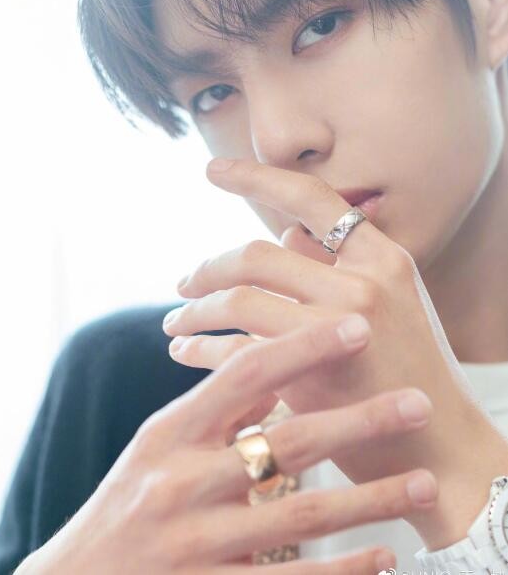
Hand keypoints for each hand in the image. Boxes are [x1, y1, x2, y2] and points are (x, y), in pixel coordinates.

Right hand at [14, 325, 435, 574]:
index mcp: (169, 435)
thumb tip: (277, 368)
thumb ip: (214, 409)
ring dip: (371, 499)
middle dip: (359, 420)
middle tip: (418, 402)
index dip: (303, 346)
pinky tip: (384, 558)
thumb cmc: (127, 502)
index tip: (357, 327)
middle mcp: (181, 484)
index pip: (244, 374)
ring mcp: (196, 544)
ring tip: (423, 484)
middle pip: (287, 443)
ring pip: (302, 514)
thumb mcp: (158, 445)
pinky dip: (343, 570)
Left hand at [163, 157, 507, 548]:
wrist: (441, 448)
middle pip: (255, 254)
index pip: (309, 197)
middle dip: (207, 267)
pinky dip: (202, 349)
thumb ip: (335, 264)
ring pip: (240, 300)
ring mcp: (339, 327)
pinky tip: (185, 352)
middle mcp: (363, 282)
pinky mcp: (315, 376)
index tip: (211, 168)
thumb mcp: (389, 302)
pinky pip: (238, 351)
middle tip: (182, 283)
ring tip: (175, 323)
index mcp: (381, 257)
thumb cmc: (407, 371)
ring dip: (196, 310)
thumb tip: (282, 235)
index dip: (255, 176)